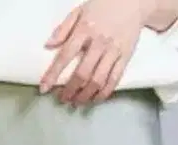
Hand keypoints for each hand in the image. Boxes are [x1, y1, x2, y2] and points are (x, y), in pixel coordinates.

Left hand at [40, 0, 158, 105]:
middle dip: (70, 90)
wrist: (134, 0)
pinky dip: (104, 93)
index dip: (53, 74)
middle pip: (82, 73)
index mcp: (84, 29)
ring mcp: (113, 50)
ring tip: (77, 102)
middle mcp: (99, 42)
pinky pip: (114, 79)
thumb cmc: (103, 5)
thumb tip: (48, 45)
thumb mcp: (80, 10)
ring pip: (98, 80)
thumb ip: (64, 28)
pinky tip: (95, 99)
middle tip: (63, 99)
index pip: (65, 56)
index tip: (44, 89)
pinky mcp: (125, 56)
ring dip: (86, 95)